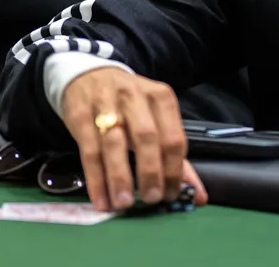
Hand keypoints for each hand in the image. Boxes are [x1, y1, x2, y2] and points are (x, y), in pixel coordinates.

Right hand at [59, 67, 202, 211]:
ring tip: (123, 204)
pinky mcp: (81, 115)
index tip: (171, 196)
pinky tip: (101, 200)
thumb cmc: (130, 104)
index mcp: (161, 97)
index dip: (174, 170)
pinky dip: (96, 179)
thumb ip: (174, 155)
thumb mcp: (155, 118)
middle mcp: (135, 97)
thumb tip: (197, 195)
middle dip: (150, 171)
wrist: (90, 76)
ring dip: (120, 177)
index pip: (173, 136)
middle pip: (147, 137)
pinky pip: (89, 151)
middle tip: (151, 199)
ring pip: (114, 144)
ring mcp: (106, 104)